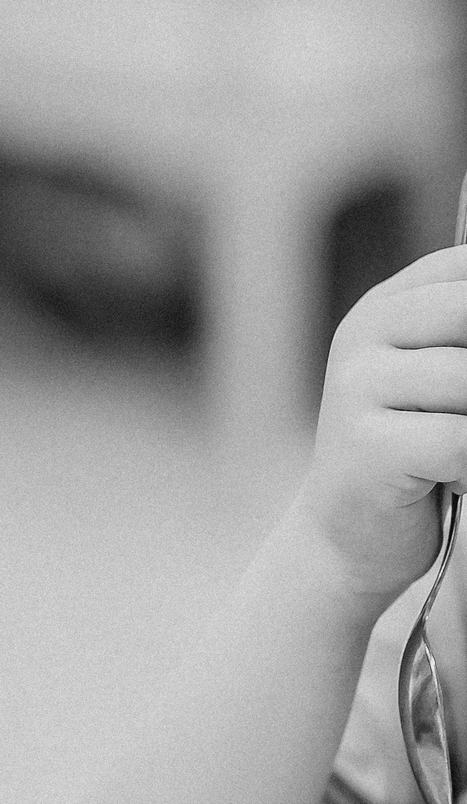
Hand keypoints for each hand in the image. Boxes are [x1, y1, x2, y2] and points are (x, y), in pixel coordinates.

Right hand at [299, 245, 466, 602]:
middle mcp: (364, 331)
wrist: (349, 535)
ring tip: (461, 451)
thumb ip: (465, 342)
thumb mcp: (447, 380)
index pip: (466, 269)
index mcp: (390, 304)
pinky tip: (452, 481)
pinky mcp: (363, 444)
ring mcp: (355, 384)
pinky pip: (458, 441)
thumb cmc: (419, 453)